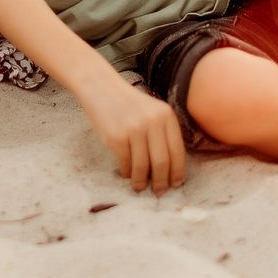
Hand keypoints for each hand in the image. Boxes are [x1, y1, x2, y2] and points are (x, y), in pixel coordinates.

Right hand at [80, 80, 186, 194]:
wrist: (100, 86)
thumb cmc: (127, 102)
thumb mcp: (151, 110)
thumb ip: (162, 132)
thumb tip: (169, 168)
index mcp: (166, 115)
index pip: (177, 150)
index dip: (177, 171)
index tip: (176, 183)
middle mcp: (153, 122)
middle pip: (162, 162)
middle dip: (162, 181)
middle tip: (159, 191)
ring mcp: (134, 129)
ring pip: (143, 166)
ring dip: (142, 181)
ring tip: (140, 186)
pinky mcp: (116, 137)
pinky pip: (125, 163)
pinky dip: (126, 172)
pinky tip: (126, 173)